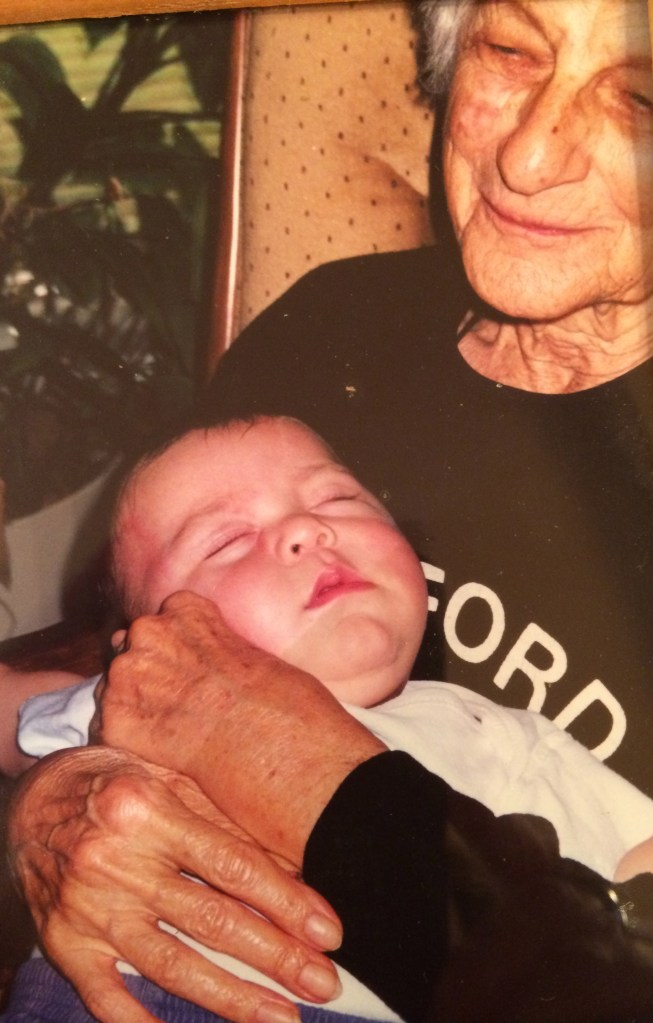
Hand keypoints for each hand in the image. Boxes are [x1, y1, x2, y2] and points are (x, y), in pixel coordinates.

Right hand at [9, 745, 342, 1022]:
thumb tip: (288, 864)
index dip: (285, 901)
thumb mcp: (164, 777)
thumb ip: (219, 818)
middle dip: (275, 956)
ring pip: (171, 965)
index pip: (231, 865)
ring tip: (281, 1017)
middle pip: (210, 919)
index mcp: (148, 811)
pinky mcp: (63, 943)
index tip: (328, 932)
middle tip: (323, 984)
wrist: (28, 799)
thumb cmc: (112, 782)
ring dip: (232, 998)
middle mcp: (117, 862)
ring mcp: (87, 909)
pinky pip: (107, 997)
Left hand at [96, 591, 385, 863]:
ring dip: (137, 711)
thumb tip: (208, 667)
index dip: (174, 653)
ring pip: (114, 691)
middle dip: (149, 678)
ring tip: (177, 738)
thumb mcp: (255, 655)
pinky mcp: (116, 723)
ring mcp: (128, 675)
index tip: (191, 675)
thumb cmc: (288, 704)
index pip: (160, 622)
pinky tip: (165, 759)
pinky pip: (108, 732)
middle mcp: (148, 632)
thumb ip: (216, 648)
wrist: (285, 752)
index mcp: (185, 608)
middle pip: (129, 652)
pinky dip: (130, 747)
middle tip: (182, 710)